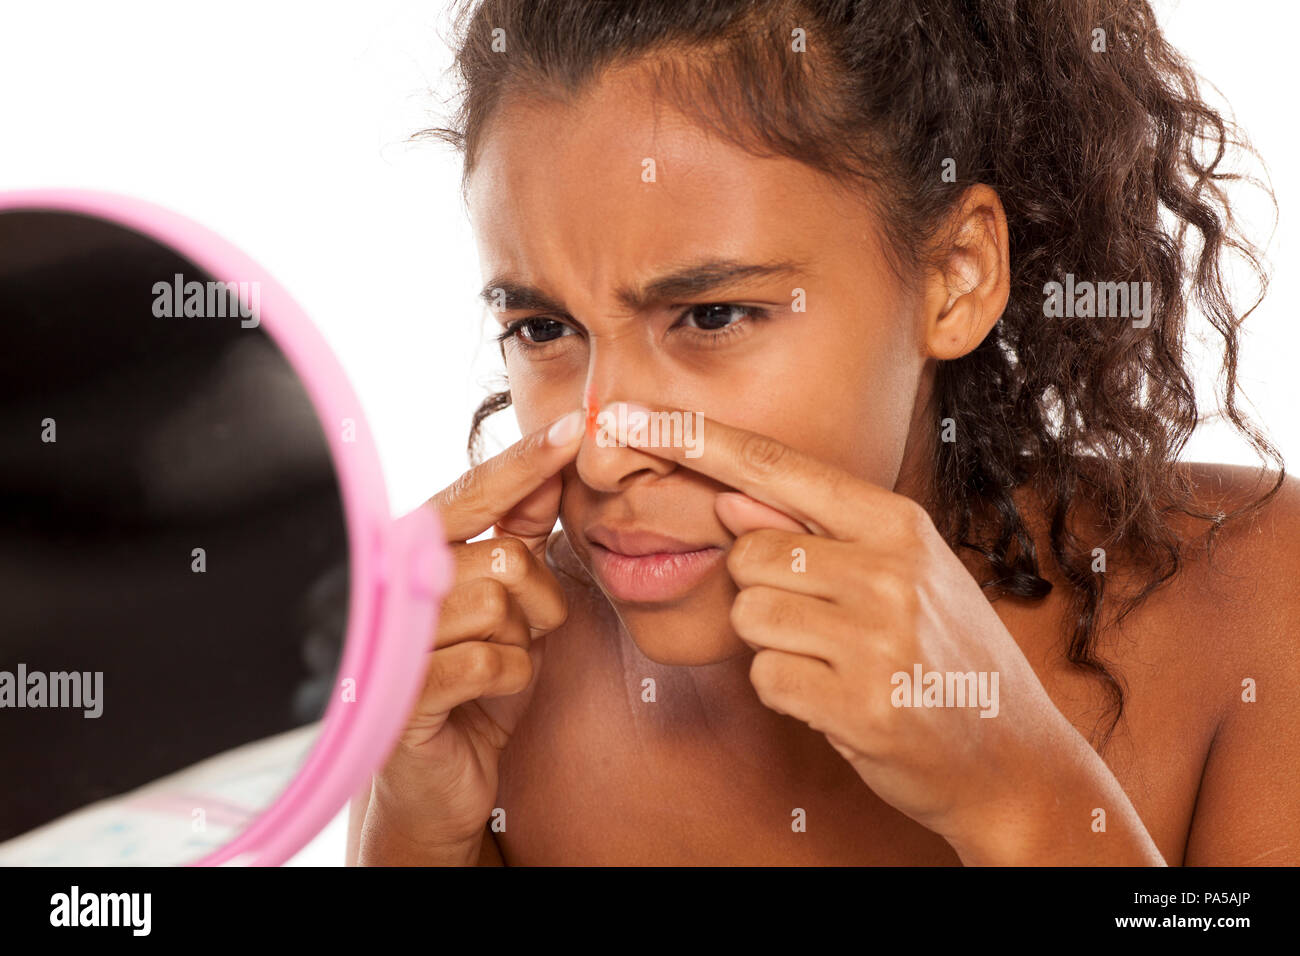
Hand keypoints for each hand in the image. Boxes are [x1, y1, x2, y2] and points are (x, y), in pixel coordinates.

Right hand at [366, 409, 583, 853]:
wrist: (437, 774)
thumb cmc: (472, 679)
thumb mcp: (506, 603)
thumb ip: (519, 536)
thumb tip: (551, 473)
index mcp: (417, 551)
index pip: (475, 494)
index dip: (525, 462)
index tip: (575, 425)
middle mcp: (394, 582)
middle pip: (504, 556)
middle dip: (537, 600)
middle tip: (524, 630)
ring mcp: (393, 636)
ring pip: (499, 606)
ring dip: (522, 644)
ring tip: (499, 664)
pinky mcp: (403, 691)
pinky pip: (490, 661)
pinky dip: (510, 680)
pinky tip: (487, 695)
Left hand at [619, 402, 1114, 856]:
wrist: (1014, 757)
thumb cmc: (945, 654)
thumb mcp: (903, 574)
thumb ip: (818, 533)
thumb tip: (730, 498)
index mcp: (898, 524)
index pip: (777, 467)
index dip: (697, 441)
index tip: (631, 418)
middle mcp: (890, 569)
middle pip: (746, 554)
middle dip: (760, 589)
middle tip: (821, 622)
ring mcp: (877, 638)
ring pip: (749, 615)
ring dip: (776, 644)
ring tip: (838, 661)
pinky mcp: (860, 704)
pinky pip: (766, 676)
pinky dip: (788, 691)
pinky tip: (840, 698)